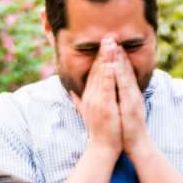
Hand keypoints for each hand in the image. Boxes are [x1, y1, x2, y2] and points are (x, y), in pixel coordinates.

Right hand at [77, 39, 123, 156]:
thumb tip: (71, 92)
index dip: (99, 56)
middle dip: (102, 51)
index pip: (94, 71)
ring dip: (106, 58)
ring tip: (110, 43)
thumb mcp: (87, 112)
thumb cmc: (100, 131)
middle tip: (107, 34)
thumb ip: (79, 101)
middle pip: (97, 69)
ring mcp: (96, 100)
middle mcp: (90, 95)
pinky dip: (108, 74)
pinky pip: (106, 87)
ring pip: (101, 74)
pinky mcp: (103, 106)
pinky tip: (111, 63)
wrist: (102, 147)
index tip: (104, 42)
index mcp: (89, 95)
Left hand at [113, 47, 150, 158]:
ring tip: (113, 45)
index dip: (117, 57)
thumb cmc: (128, 129)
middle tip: (112, 36)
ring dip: (120, 59)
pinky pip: (124, 88)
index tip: (111, 43)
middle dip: (118, 52)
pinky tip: (114, 66)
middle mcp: (132, 93)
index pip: (122, 71)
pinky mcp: (131, 105)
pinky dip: (120, 76)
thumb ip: (118, 98)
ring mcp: (132, 98)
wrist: (137, 144)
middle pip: (125, 69)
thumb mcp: (123, 110)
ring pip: (125, 75)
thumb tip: (113, 90)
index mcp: (129, 93)